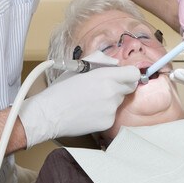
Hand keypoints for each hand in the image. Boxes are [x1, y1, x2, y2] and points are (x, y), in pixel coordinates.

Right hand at [19, 65, 139, 146]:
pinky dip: (104, 112)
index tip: (124, 76)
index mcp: (106, 76)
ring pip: (119, 101)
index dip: (129, 74)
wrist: (50, 114)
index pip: (133, 74)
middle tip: (104, 87)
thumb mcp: (80, 66)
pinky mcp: (108, 122)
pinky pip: (112, 114)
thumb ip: (101, 59)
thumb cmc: (61, 89)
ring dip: (110, 99)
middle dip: (120, 86)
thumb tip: (115, 63)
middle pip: (129, 88)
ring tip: (91, 100)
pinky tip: (89, 111)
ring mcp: (111, 109)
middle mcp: (112, 92)